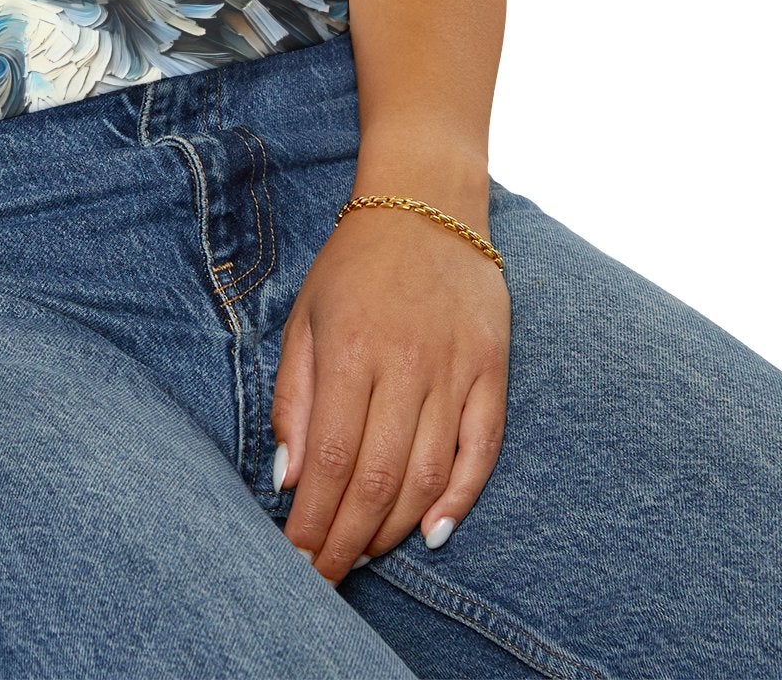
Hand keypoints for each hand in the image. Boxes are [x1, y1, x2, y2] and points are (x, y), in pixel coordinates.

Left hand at [271, 197, 510, 582]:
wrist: (426, 204)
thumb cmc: (354, 266)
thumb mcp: (305, 318)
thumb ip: (294, 398)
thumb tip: (288, 477)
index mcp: (351, 350)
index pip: (331, 458)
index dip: (314, 519)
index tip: (297, 558)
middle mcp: (406, 364)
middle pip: (378, 478)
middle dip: (348, 539)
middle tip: (326, 577)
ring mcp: (455, 369)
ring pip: (428, 475)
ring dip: (394, 527)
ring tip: (365, 555)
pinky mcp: (492, 370)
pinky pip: (482, 450)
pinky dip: (460, 498)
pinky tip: (432, 532)